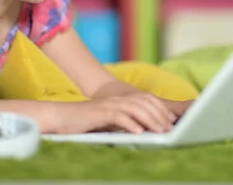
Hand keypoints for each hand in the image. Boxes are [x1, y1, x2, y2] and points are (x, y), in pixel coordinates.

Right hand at [51, 93, 192, 133]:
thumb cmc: (86, 122)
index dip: (160, 109)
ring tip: (160, 131)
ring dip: (150, 120)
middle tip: (169, 128)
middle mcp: (117, 100)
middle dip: (159, 115)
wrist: (62, 117)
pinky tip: (139, 132)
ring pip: (135, 109)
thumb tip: (143, 130)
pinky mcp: (100, 113)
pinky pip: (119, 117)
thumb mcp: (110, 121)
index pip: (147, 100)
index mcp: (122, 100)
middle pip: (144, 103)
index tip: (171, 121)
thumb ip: (125, 122)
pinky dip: (130, 124)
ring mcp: (109, 105)